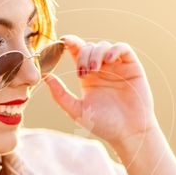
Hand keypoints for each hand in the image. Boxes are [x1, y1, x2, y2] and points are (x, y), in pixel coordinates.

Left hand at [42, 34, 158, 149]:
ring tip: (94, 70)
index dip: (69, 43)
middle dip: (83, 56)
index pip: (77, 53)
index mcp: (87, 77)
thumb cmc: (104, 125)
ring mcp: (117, 67)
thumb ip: (60, 94)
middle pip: (88, 48)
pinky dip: (114, 49)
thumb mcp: (77, 110)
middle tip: (83, 73)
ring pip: (103, 46)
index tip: (62, 41)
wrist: (129, 133)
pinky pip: (123, 48)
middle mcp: (102, 69)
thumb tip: (44, 76)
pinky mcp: (132, 67)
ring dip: (96, 54)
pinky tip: (108, 60)